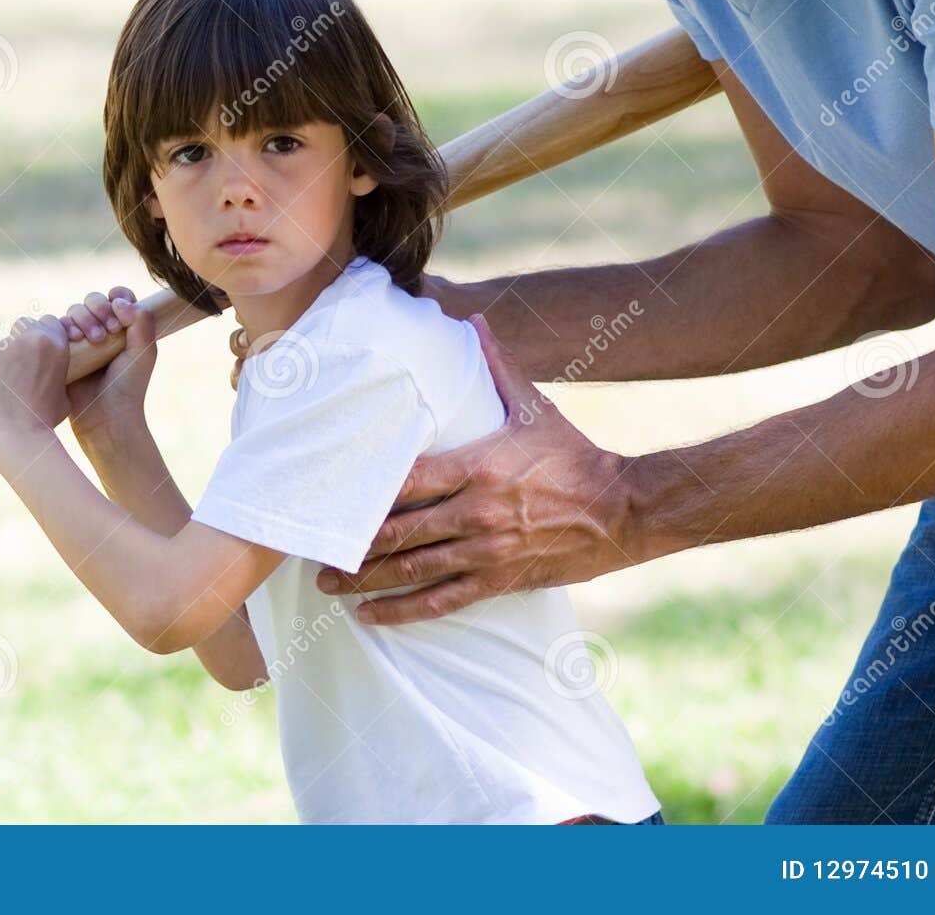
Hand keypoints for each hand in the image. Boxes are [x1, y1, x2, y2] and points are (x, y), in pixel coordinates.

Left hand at [0, 313, 73, 440]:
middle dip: (25, 338)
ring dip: (6, 353)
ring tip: (5, 380)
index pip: (50, 322)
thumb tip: (51, 370)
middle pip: (26, 324)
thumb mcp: (64, 391)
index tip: (43, 348)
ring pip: (4, 341)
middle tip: (24, 362)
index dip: (47, 334)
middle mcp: (28, 338)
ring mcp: (2, 346)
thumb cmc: (44, 419)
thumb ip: (58, 372)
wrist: (15, 433)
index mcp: (54, 344)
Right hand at [59, 287, 156, 440]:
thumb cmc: (127, 387)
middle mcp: (103, 330)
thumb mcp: (144, 353)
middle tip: (107, 332)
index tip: (120, 316)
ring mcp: (81, 340)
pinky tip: (71, 339)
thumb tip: (118, 300)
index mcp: (126, 327)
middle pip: (93, 300)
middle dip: (97, 308)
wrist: (104, 418)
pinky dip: (62, 327)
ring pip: (74, 311)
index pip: (118, 297)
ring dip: (81, 318)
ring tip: (89, 339)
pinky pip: (56, 327)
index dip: (117, 298)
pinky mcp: (62, 351)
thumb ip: (142, 321)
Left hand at [314, 314, 633, 624]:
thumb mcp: (534, 407)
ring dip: (366, 580)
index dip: (365, 491)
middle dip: (352, 544)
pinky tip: (372, 616)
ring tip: (329, 584)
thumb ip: (498, 367)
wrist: (621, 510)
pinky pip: (442, 601)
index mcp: (478, 466)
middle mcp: (477, 512)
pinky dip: (403, 612)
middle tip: (312, 549)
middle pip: (399, 532)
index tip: (328, 494)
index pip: (407, 481)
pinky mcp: (499, 580)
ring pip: (413, 570)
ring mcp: (487, 550)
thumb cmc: (573, 455)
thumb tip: (473, 319)